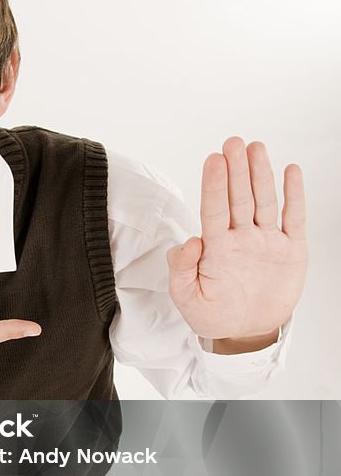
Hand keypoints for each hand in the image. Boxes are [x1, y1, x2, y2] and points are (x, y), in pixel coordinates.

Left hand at [165, 137, 307, 340]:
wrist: (245, 333)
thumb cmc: (213, 314)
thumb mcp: (187, 298)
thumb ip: (182, 270)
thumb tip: (191, 241)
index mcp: (216, 247)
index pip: (214, 209)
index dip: (214, 185)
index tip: (214, 159)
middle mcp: (241, 238)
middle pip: (238, 197)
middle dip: (236, 170)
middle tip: (233, 142)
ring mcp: (266, 241)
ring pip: (264, 201)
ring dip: (261, 174)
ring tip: (256, 148)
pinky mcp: (290, 249)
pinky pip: (293, 218)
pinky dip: (294, 195)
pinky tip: (291, 171)